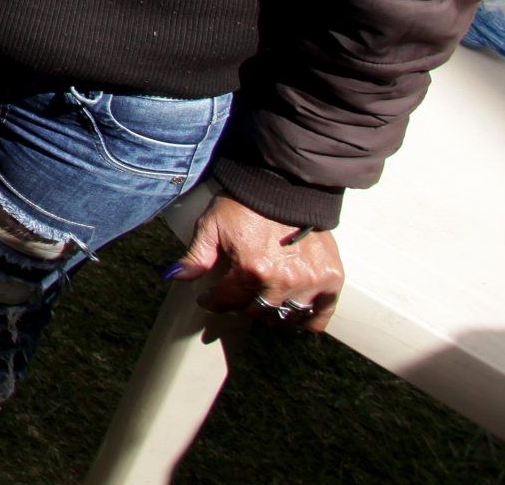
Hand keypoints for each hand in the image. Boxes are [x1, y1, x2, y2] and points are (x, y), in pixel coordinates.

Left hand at [173, 196, 340, 330]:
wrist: (286, 184)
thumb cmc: (246, 203)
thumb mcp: (212, 225)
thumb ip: (196, 256)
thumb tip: (174, 277)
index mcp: (251, 270)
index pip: (227, 302)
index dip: (213, 301)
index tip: (209, 299)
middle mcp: (282, 282)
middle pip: (256, 311)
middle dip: (241, 305)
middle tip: (237, 295)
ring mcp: (309, 282)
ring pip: (285, 317)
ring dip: (271, 313)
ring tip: (262, 300)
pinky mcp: (331, 278)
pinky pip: (320, 316)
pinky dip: (307, 320)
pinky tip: (294, 315)